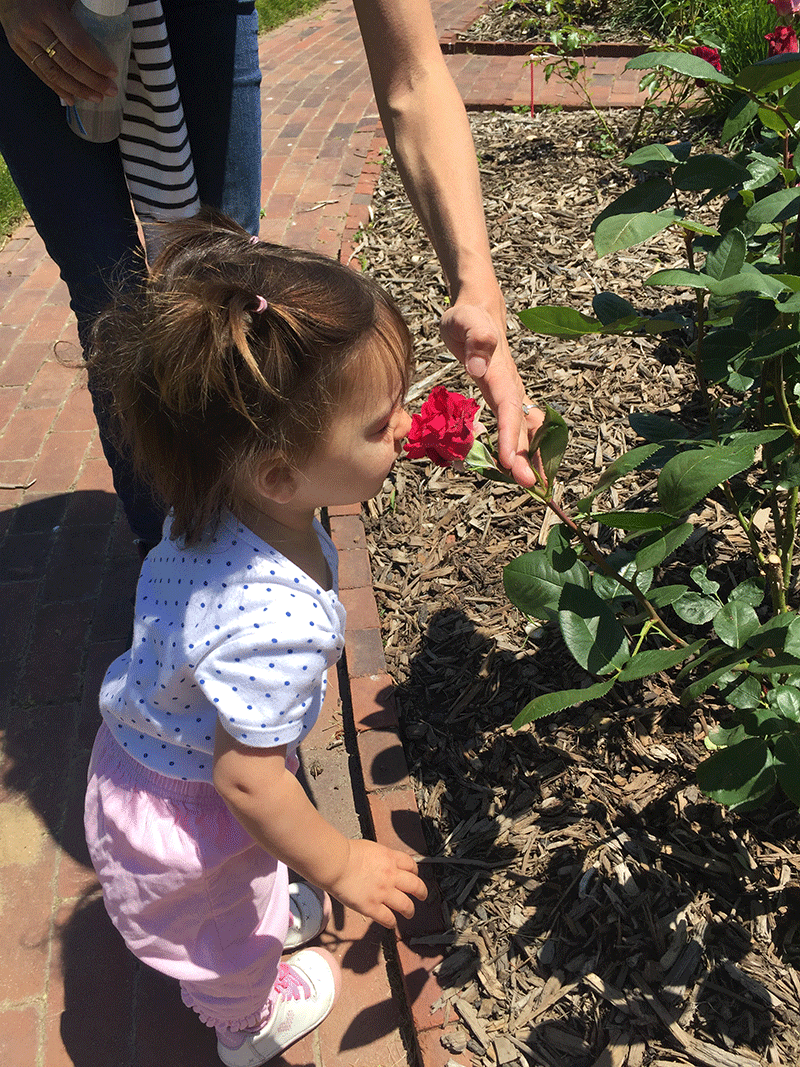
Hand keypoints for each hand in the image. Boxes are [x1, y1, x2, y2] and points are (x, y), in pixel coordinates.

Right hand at [1, 0, 118, 104]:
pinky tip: (72, 98)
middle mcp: (34, 28)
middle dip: (92, 81)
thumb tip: (106, 31)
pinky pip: (40, 74)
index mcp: (49, 12)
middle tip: (109, 90)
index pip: (78, 45)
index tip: (111, 72)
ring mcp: (24, 40)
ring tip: (95, 97)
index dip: (96, 62)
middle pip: (68, 64)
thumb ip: (80, 13)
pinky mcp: (17, 48)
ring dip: (78, 90)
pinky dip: (58, 89)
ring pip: (54, 74)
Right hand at [328, 840, 427, 928]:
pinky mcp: (372, 906)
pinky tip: (391, 923)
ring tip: (409, 913)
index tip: (414, 876)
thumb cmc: (346, 853)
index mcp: (390, 858)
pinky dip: (392, 922)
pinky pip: (388, 918)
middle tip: (422, 896)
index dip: (415, 872)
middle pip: (416, 886)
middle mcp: (391, 875)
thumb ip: (379, 857)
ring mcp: (383, 892)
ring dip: (410, 911)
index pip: (411, 865)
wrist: (336, 863)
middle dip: (422, 892)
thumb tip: (380, 863)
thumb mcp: (370, 848)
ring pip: (406, 905)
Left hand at [440, 297, 544, 487]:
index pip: (508, 408)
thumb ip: (475, 337)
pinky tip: (522, 465)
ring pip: (525, 427)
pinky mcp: (505, 396)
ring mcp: (510, 392)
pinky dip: (524, 445)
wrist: (479, 308)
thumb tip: (477, 366)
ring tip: (534, 483)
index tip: (511, 461)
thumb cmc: (467, 316)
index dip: (511, 435)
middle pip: (522, 424)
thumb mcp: (463, 319)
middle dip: (527, 455)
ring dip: (531, 455)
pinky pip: (518, 424)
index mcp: (500, 372)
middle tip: (530, 484)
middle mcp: (510, 385)